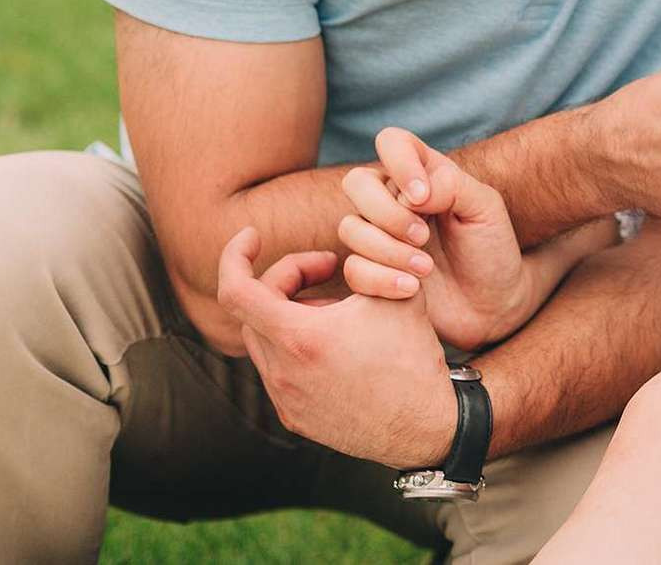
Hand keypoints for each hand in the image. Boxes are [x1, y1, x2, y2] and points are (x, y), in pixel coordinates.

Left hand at [215, 226, 456, 468]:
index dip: (235, 256)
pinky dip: (295, 346)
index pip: (236, 290)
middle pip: (254, 309)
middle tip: (328, 267)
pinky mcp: (293, 417)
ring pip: (263, 340)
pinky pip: (277, 370)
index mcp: (300, 338)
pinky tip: (335, 344)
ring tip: (334, 309)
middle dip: (286, 279)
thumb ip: (366, 258)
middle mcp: (282, 372)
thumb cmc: (413, 356)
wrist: (424, 425)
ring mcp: (284, 399)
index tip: (252, 235)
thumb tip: (351, 239)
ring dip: (289, 314)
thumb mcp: (397, 292)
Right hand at [340, 127, 616, 351]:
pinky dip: (381, 280)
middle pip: (356, 182)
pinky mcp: (370, 272)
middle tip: (423, 237)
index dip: (399, 164)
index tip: (423, 197)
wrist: (492, 305)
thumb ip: (452, 186)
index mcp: (424, 174)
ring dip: (388, 250)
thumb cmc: (491, 249)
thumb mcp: (486, 209)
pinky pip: (352, 269)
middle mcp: (393, 200)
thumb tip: (413, 191)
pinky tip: (413, 290)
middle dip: (387, 213)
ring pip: (350, 227)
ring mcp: (378, 236)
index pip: (392, 142)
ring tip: (426, 269)